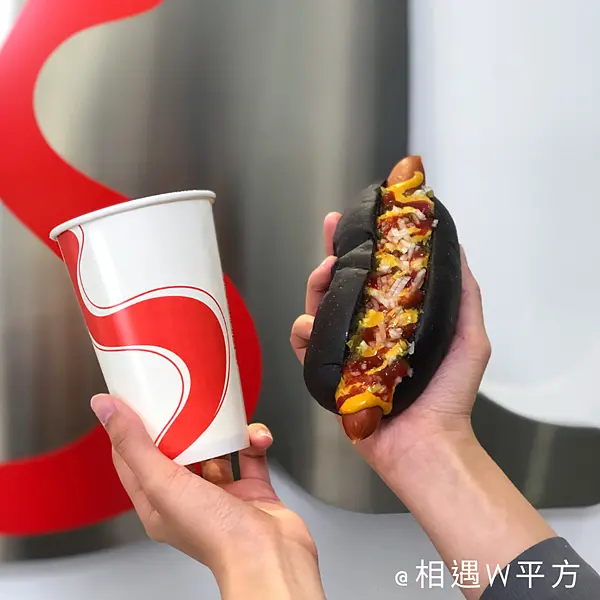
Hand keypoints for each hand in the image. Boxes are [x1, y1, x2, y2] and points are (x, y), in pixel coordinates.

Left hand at [91, 395, 324, 599]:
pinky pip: (250, 456)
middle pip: (177, 451)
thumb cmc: (215, 534)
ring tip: (227, 415)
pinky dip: (254, 441)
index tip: (134, 398)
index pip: (133, 460)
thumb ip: (134, 444)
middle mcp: (187, 500)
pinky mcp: (252, 490)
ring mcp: (222, 496)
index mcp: (158, 504)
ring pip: (216, 451)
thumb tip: (104, 408)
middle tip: (183, 395)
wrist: (270, 555)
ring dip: (224, 431)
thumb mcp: (163, 483)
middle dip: (180, 423)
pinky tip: (257, 436)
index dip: (130, 429)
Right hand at [291, 212, 490, 472]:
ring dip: (316, 286)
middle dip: (332, 256)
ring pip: (318, 307)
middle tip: (334, 239)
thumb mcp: (468, 337)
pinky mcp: (328, 373)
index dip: (363, 245)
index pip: (375, 274)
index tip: (358, 218)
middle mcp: (367, 330)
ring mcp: (346, 350)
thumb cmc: (450, 395)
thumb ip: (464, 295)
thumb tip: (456, 246)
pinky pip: (305, 346)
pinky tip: (311, 325)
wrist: (427, 443)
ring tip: (325, 275)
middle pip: (341, 285)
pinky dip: (302, 332)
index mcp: (396, 318)